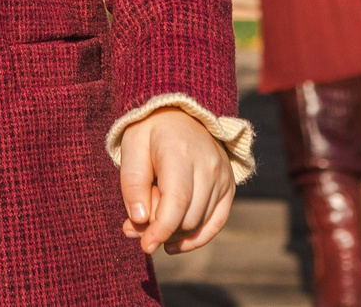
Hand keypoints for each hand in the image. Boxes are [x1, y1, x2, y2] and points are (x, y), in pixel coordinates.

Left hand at [118, 107, 234, 254]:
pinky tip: (174, 243)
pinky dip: (195, 238)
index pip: (177, 200)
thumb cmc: (150, 132)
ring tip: (151, 220)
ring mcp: (222, 176)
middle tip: (136, 226)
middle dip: (161, 230)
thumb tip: (140, 221)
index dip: (161, 229)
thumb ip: (132, 183)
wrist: (181, 113)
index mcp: (181, 151)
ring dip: (174, 233)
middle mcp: (208, 164)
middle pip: (188, 216)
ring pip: (200, 223)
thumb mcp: (131, 148)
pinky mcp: (229, 187)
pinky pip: (216, 223)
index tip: (144, 246)